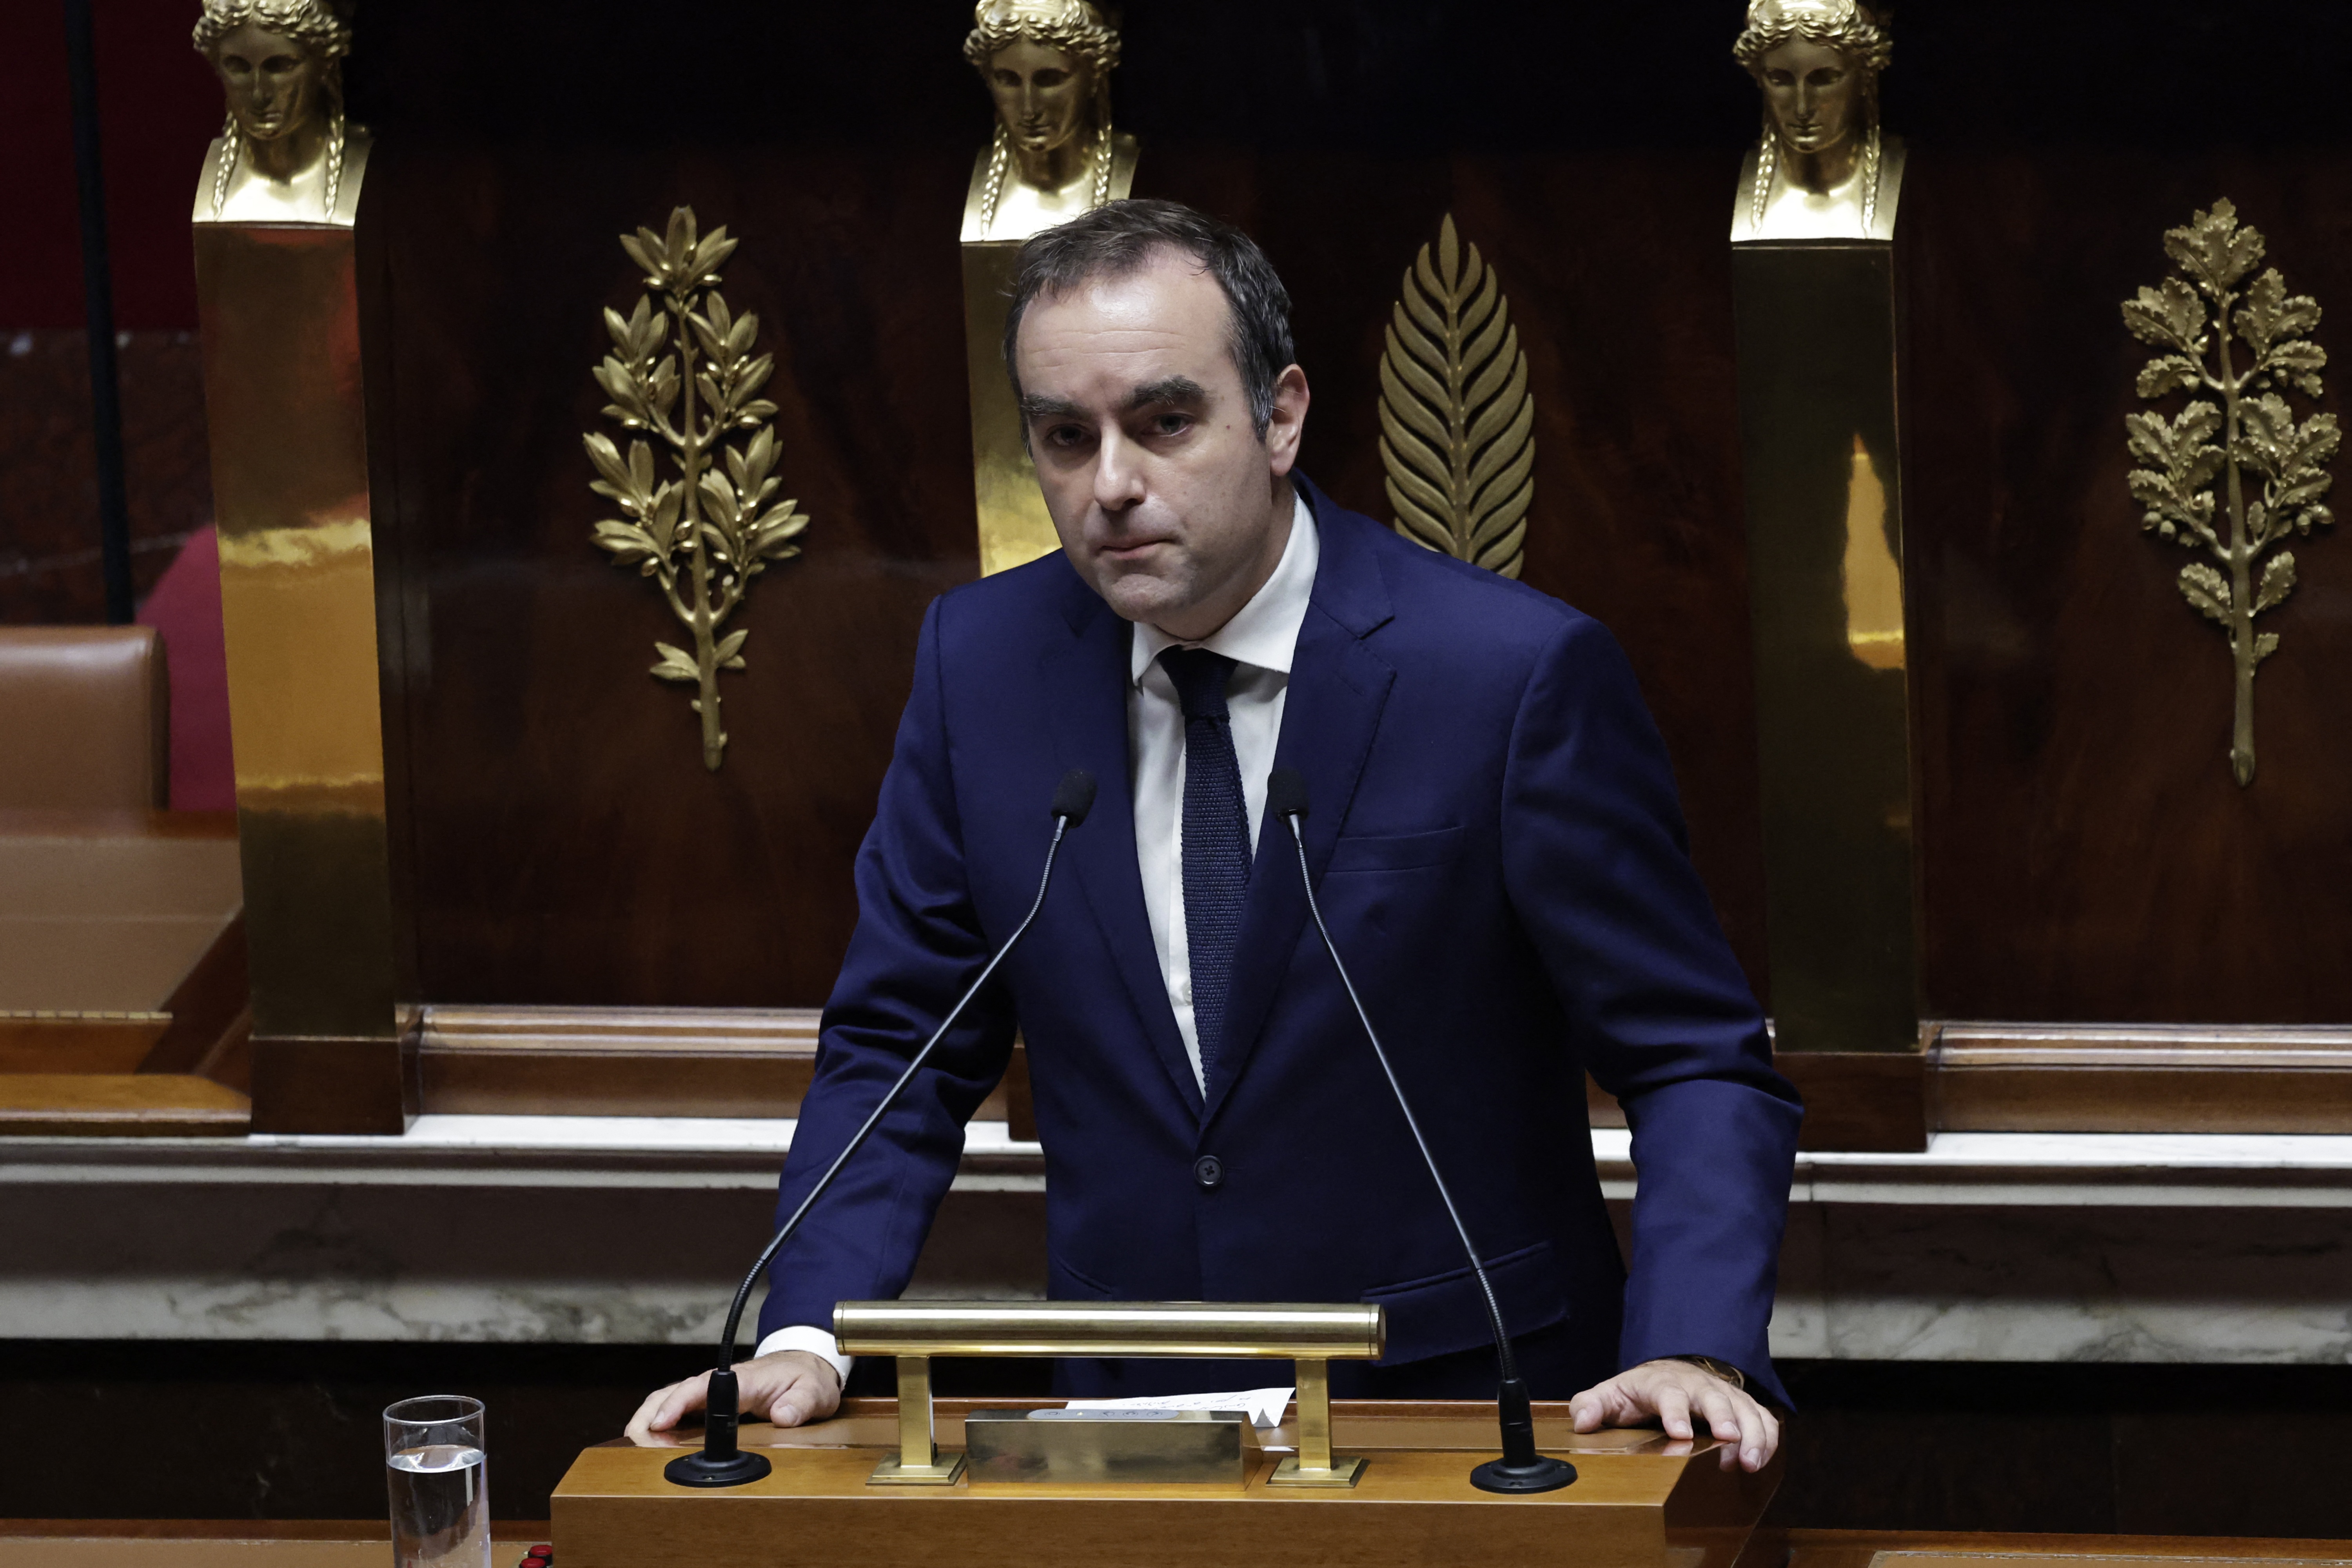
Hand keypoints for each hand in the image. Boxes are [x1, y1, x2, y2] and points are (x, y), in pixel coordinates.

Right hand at [626, 1350, 842, 1443]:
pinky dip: (656, 1425)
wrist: (805, 1367)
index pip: (700, 1388)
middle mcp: (719, 1384)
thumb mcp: (813, 1392)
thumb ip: (800, 1404)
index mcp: (741, 1380)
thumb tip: (782, 1416)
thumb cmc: (805, 1379)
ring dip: (647, 1422)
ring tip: (635, 1450)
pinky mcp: (706, 1403)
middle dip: (648, 1418)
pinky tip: (648, 1446)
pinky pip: (674, 1409)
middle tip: (635, 1447)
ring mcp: (709, 1392)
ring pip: (667, 1400)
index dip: (676, 1405)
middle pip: (671, 1394)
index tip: (658, 1425)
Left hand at [1569, 1358, 1780, 1472]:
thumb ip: (1591, 1406)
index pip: (1668, 1393)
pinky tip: (1761, 1460)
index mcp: (1660, 1383)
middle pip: (1714, 1397)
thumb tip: (1582, 1422)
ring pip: (1744, 1408)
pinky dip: (1767, 1437)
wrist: (1668, 1373)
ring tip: (1749, 1462)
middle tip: (1729, 1440)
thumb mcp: (1609, 1395)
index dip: (1675, 1412)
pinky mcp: (1741, 1406)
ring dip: (1751, 1433)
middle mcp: (1696, 1385)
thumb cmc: (1638, 1391)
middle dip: (1723, 1417)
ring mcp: (1723, 1394)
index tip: (1679, 1434)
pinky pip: (1762, 1418)